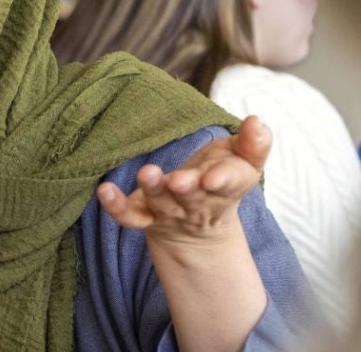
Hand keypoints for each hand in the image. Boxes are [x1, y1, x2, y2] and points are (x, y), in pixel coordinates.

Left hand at [98, 116, 272, 250]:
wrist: (199, 221)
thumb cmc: (222, 175)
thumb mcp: (243, 160)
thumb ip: (253, 143)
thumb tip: (256, 120)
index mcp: (226, 186)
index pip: (229, 184)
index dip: (222, 180)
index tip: (214, 177)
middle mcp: (197, 202)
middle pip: (192, 197)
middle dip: (186, 189)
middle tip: (178, 181)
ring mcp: (169, 211)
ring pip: (161, 203)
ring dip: (153, 189)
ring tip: (146, 173)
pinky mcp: (144, 216)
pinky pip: (129, 216)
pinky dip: (116, 206)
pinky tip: (104, 190)